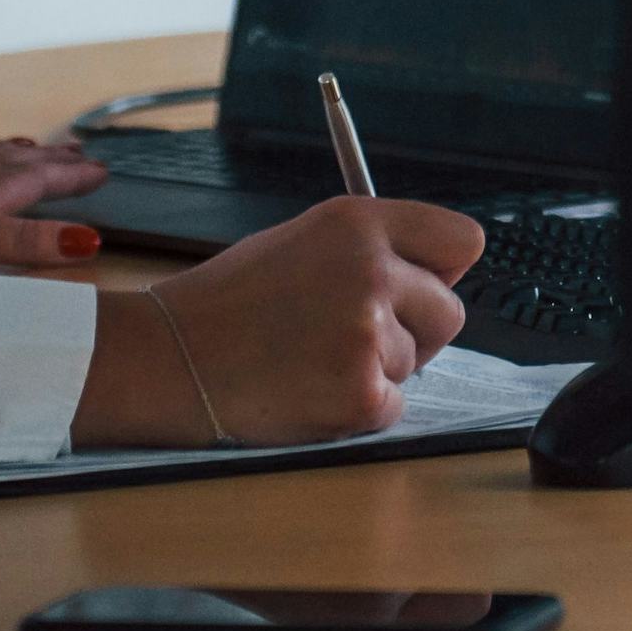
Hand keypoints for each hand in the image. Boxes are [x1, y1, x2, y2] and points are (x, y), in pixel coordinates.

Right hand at [70, 198, 484, 449]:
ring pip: (417, 363)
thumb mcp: (302, 242)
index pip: (461, 239)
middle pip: (451, 312)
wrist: (170, 359)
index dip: (443, 269)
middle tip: (355, 337)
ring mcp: (368, 334)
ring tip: (312, 360)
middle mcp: (371, 270)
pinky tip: (310, 391)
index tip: (424, 285)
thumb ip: (370, 250)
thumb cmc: (229, 303)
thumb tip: (433, 276)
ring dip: (377, 369)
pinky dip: (360, 409)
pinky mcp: (360, 393)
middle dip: (416, 330)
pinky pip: (393, 407)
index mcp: (357, 222)